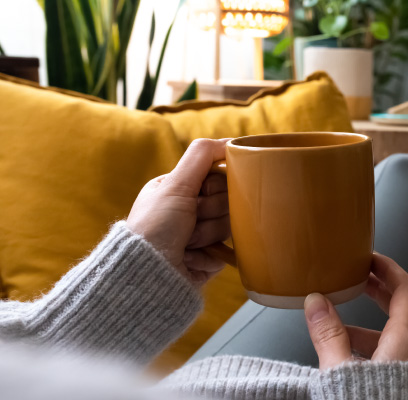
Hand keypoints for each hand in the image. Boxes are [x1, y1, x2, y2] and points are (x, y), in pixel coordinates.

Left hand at [127, 138, 231, 286]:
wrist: (148, 274)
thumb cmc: (154, 227)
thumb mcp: (175, 184)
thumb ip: (201, 156)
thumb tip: (230, 140)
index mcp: (180, 190)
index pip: (220, 177)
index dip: (215, 186)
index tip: (199, 194)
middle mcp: (190, 211)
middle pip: (228, 202)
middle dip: (209, 213)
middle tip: (189, 221)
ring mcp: (201, 235)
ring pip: (230, 226)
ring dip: (207, 236)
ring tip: (186, 244)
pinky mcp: (210, 258)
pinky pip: (229, 251)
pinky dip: (210, 256)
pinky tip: (192, 259)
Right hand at [304, 254, 407, 376]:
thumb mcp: (341, 369)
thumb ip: (328, 334)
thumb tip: (316, 304)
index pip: (406, 288)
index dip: (388, 269)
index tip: (371, 260)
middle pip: (405, 310)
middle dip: (380, 293)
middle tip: (359, 282)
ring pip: (403, 337)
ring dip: (374, 328)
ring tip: (343, 330)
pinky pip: (405, 358)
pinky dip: (383, 349)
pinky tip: (356, 358)